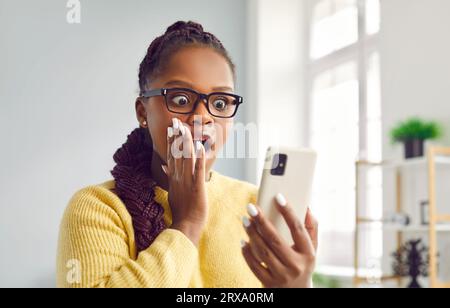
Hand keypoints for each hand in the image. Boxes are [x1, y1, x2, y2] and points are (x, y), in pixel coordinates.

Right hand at [162, 118, 207, 245]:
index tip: (171, 129)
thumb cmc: (181, 211)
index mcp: (173, 178)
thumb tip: (164, 166)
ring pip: (186, 158)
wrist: (185, 226)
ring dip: (186, 143)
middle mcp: (178, 177)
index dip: (171, 141)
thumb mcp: (172, 192)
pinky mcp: (197, 187)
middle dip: (176, 136)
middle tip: (176, 121)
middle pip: (176, 153)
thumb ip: (169, 177)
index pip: (171, 156)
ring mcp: (187, 182)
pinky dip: (199, 158)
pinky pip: (198, 170)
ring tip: (186, 128)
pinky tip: (200, 146)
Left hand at [241, 195, 317, 287]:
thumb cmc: (303, 263)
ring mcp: (282, 276)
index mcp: (308, 254)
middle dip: (262, 222)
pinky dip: (247, 253)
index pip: (298, 229)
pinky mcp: (269, 284)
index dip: (288, 212)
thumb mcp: (312, 249)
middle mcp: (295, 265)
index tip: (278, 197)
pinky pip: (254, 266)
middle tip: (251, 208)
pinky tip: (243, 241)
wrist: (297, 293)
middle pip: (275, 240)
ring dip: (252, 234)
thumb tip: (307, 207)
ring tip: (245, 220)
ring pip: (263, 252)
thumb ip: (311, 228)